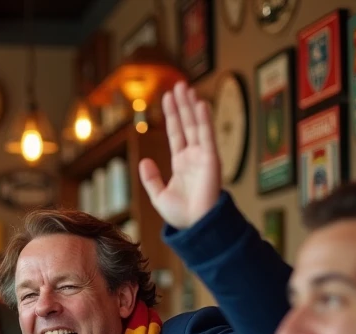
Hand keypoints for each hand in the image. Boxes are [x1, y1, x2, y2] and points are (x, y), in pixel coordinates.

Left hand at [138, 82, 221, 229]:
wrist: (195, 226)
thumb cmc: (180, 215)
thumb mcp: (158, 195)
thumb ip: (151, 178)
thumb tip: (144, 160)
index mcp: (181, 163)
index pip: (176, 133)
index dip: (172, 115)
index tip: (168, 98)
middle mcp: (193, 156)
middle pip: (186, 124)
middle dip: (182, 105)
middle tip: (178, 85)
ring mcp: (203, 156)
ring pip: (196, 125)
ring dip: (191, 106)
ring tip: (186, 87)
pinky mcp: (211, 159)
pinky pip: (207, 136)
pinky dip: (204, 119)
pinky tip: (200, 104)